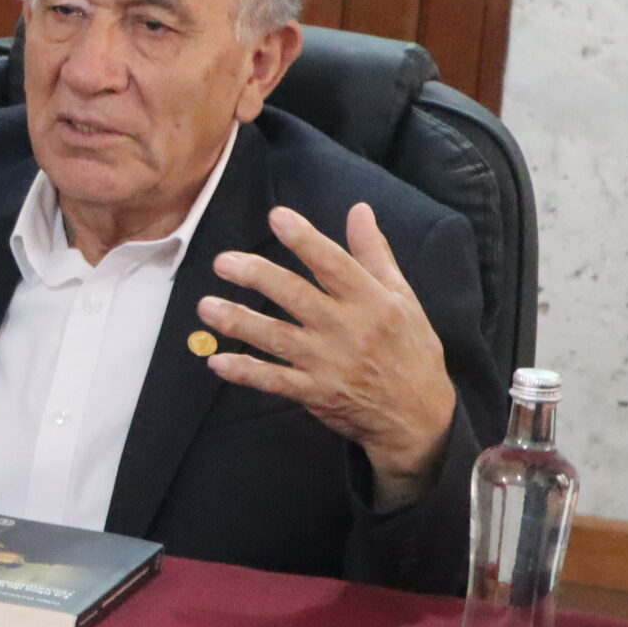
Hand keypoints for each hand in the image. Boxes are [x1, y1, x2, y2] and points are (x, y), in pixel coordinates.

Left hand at [197, 203, 456, 507]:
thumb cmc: (410, 348)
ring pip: (278, 339)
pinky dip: (246, 372)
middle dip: (258, 278)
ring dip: (240, 323)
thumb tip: (359, 209)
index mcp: (372, 301)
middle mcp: (349, 330)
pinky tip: (216, 361)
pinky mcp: (318, 393)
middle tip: (223, 262)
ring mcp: (331, 364)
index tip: (277, 216)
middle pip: (297, 297)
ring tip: (206, 306)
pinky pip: (276, 382)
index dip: (306, 240)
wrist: (421, 416)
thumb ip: (374, 253)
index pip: (335, 264)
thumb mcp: (402, 298)